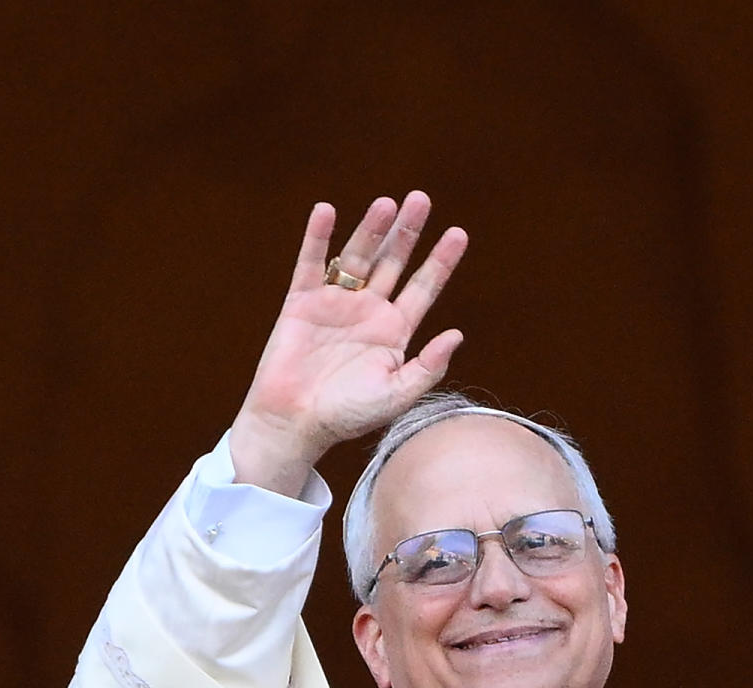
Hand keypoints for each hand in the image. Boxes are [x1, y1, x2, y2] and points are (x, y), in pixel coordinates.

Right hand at [228, 192, 468, 497]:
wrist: (294, 423)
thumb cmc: (346, 417)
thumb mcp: (396, 396)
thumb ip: (427, 367)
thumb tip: (457, 333)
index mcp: (395, 331)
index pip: (424, 288)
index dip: (440, 261)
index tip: (458, 233)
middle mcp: (368, 311)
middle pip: (393, 262)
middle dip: (408, 232)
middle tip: (421, 199)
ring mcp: (336, 303)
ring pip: (357, 257)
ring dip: (371, 229)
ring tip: (386, 203)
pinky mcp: (302, 302)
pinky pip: (311, 263)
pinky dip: (317, 238)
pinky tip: (326, 211)